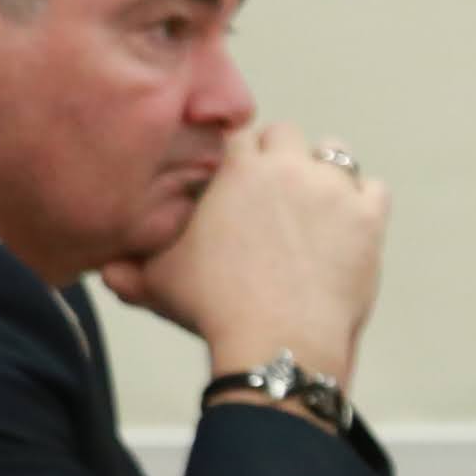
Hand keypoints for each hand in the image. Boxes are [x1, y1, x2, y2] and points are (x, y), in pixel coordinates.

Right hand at [110, 121, 386, 385]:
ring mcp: (332, 188)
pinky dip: (362, 203)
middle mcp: (285, 167)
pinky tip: (347, 226)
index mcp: (235, 171)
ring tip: (311, 208)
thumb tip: (102, 269)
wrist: (277, 340)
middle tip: (273, 195)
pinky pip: (373, 188)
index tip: (235, 179)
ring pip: (333, 153)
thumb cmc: (214, 310)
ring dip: (322, 173)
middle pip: (285, 134)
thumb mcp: (159, 284)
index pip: (236, 136)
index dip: (235, 157)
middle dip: (278, 157)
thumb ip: (128, 269)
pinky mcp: (367, 215)